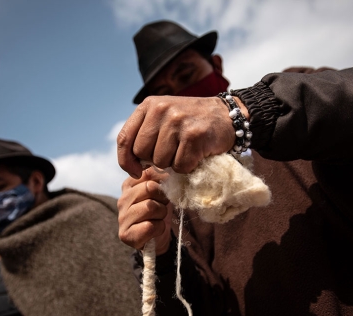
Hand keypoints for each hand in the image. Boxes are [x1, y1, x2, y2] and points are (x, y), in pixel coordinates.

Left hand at [117, 95, 243, 177]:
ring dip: (173, 163)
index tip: (135, 171)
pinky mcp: (193, 136)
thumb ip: (145, 134)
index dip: (125, 160)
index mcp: (149, 105)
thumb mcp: (164, 117)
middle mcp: (161, 110)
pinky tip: (197, 154)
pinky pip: (180, 166)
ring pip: (161, 162)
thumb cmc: (192, 122)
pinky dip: (188, 167)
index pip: (124, 138)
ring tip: (186, 150)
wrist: (228, 116)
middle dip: (155, 160)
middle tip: (172, 152)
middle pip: (141, 153)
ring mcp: (177, 121)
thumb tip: (131, 165)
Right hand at [117, 167, 172, 254]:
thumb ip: (161, 177)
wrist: (158, 237)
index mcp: (129, 185)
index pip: (148, 172)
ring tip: (158, 218)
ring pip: (151, 207)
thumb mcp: (162, 190)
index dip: (162, 181)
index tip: (162, 191)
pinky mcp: (125, 235)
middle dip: (162, 198)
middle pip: (150, 187)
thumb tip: (166, 172)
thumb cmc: (160, 210)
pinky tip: (154, 229)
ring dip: (161, 214)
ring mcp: (122, 217)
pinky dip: (159, 228)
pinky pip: (150, 226)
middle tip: (161, 206)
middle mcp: (122, 199)